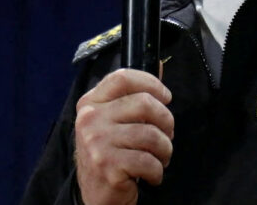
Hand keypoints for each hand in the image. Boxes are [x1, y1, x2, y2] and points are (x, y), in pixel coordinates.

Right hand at [74, 69, 174, 204]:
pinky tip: (150, 174)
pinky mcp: (107, 165)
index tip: (165, 97)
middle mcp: (90, 119)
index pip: (122, 77)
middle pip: (144, 103)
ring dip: (164, 150)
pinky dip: (157, 171)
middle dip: (166, 121)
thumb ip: (133, 95)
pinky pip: (148, 161)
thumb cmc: (110, 154)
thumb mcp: (113, 121)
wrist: (95, 194)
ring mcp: (97, 142)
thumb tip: (158, 65)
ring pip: (151, 134)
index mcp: (91, 103)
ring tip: (160, 158)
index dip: (151, 83)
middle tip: (166, 135)